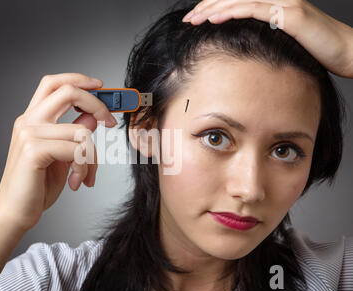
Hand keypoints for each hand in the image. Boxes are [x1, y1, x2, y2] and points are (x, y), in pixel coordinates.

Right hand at [0, 73, 116, 231]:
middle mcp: (27, 121)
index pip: (53, 83)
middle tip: (110, 122)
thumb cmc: (36, 186)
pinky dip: (84, 167)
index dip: (78, 80)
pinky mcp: (33, 150)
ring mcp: (28, 134)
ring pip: (80, 131)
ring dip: (92, 157)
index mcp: (32, 119)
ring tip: (85, 176)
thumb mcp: (62, 157)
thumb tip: (93, 118)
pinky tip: (76, 182)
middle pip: (67, 92)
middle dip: (96, 104)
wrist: (13, 213)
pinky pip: (75, 150)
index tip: (100, 87)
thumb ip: (74, 135)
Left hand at [182, 0, 352, 77]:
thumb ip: (263, 38)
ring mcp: (284, 3)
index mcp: (274, 3)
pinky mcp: (290, 15)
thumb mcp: (284, 42)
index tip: (195, 18)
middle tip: (188, 19)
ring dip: (213, 8)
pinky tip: (214, 18)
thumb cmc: (316, 50)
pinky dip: (232, 12)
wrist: (347, 52)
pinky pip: (254, 9)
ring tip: (194, 18)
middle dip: (207, 6)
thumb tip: (241, 47)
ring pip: (240, 0)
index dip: (214, 5)